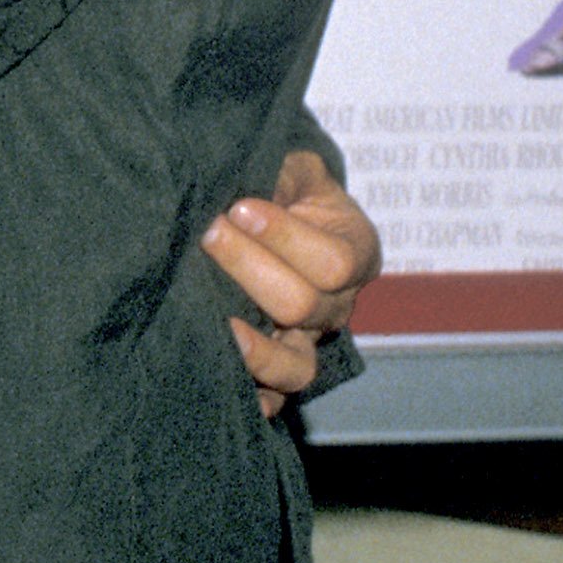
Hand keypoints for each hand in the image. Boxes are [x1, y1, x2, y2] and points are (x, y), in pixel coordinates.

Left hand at [203, 146, 378, 416]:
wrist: (275, 206)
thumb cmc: (286, 182)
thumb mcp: (295, 164)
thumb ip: (284, 169)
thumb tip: (253, 183)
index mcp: (355, 250)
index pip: (333, 262)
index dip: (284, 237)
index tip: (238, 207)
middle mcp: (337, 303)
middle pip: (304, 307)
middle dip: (249, 268)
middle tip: (208, 234)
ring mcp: (308, 339)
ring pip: (297, 366)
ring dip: (258, 349)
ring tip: (221, 323)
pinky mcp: (278, 361)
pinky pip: (276, 397)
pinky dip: (257, 398)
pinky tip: (232, 387)